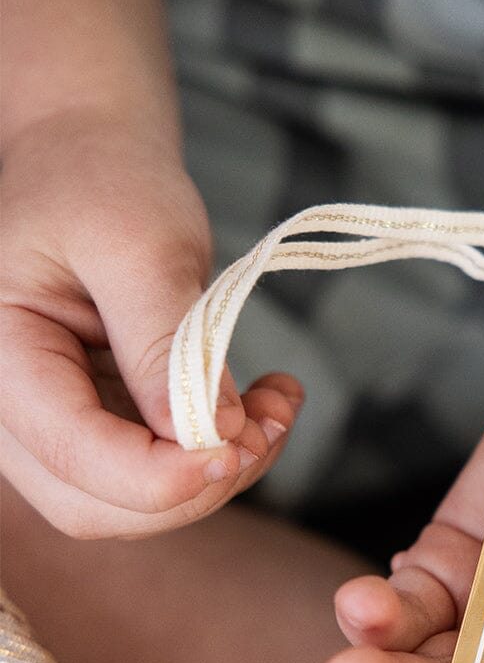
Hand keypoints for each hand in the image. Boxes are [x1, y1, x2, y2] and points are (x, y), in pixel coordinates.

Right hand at [0, 109, 301, 536]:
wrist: (91, 157)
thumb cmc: (102, 180)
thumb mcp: (140, 243)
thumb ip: (165, 341)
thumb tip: (211, 434)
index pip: (74, 457)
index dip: (162, 476)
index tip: (241, 444)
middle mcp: (11, 407)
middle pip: (98, 505)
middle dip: (196, 487)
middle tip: (271, 426)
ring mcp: (54, 423)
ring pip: (133, 503)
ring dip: (218, 475)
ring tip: (277, 408)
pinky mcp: (99, 423)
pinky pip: (157, 471)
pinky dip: (217, 455)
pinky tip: (262, 407)